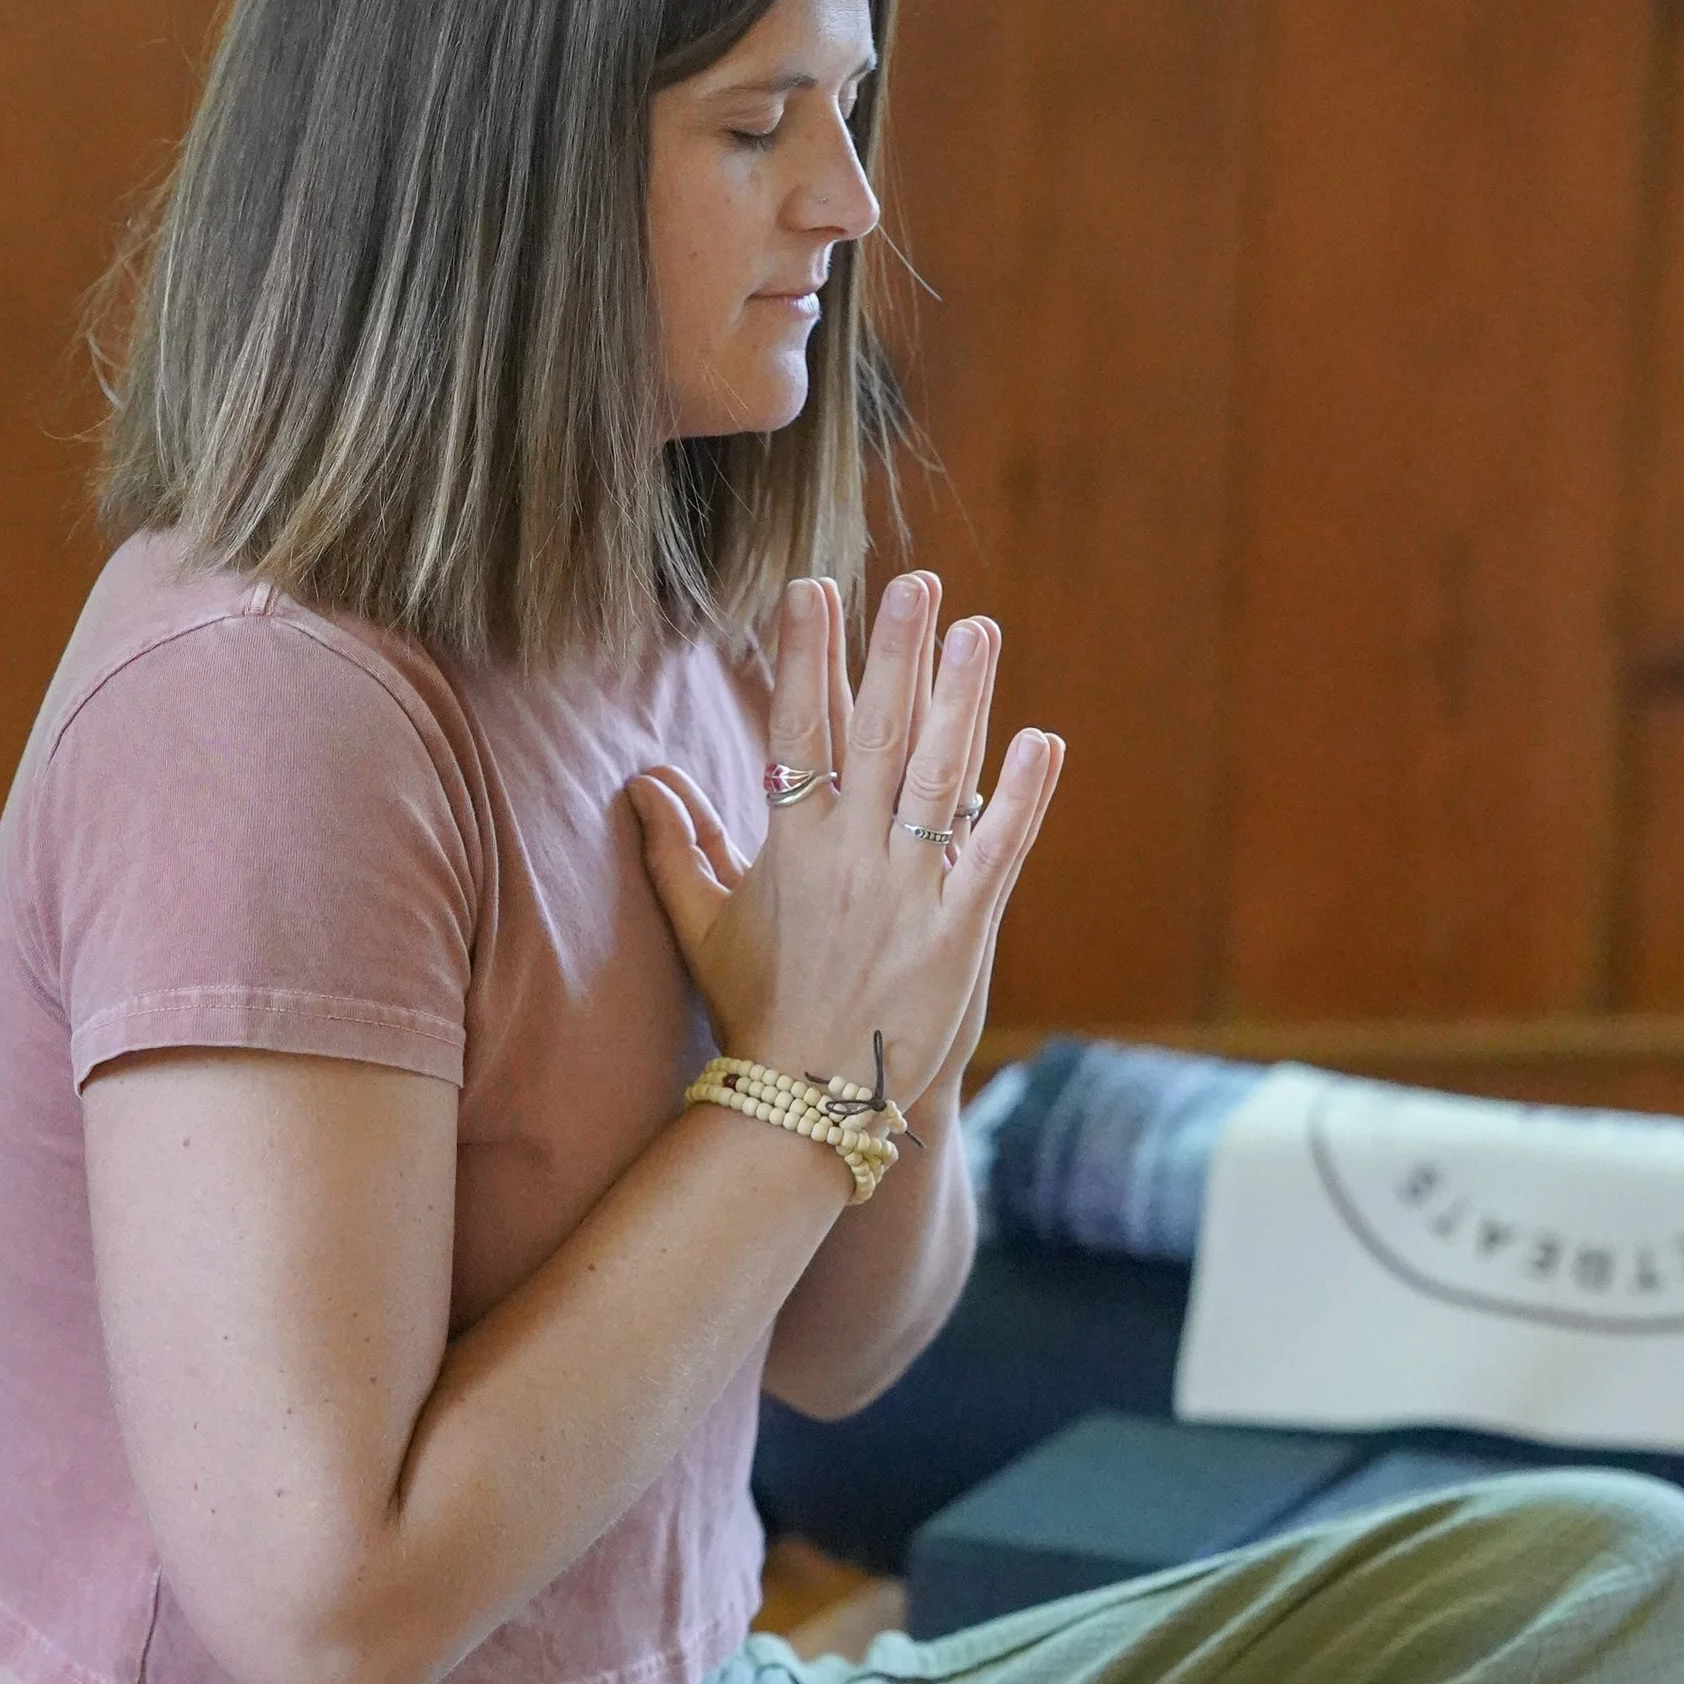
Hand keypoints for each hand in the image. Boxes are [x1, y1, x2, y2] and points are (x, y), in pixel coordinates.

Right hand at [629, 571, 1062, 1120]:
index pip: (796, 729)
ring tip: (978, 628)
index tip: (813, 588)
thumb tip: (642, 780)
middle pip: (872, 735)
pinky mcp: (958, 936)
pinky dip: (1020, 800)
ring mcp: (906, 894)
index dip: (805, 655)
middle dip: (892, 654)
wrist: (807, 1102)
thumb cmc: (758, 1011)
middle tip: (913, 581)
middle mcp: (849, 858)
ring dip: (960, 701)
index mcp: (791, 846)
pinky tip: (1042, 741)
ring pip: (937, 777)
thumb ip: (677, 848)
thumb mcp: (705, 926)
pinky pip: (994, 854)